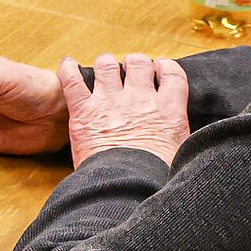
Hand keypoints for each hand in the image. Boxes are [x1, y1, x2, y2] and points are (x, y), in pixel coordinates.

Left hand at [58, 53, 190, 167]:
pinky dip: (67, 70)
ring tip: (105, 67)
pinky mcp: (83, 112)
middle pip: (138, 64)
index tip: (160, 69)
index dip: (165, 67)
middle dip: (134, 63)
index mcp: (168, 110)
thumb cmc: (154, 178)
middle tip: (130, 70)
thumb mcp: (180, 154)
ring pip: (107, 66)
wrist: (127, 186)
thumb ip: (177, 136)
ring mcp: (110, 102)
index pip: (172, 74)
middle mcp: (140, 99)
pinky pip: (72, 81)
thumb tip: (184, 140)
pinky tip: (67, 63)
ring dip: (106, 64)